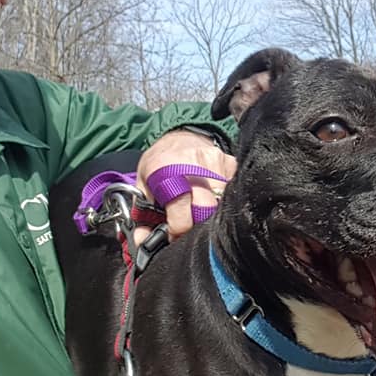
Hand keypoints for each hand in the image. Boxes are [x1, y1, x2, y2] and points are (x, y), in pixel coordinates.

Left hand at [135, 129, 236, 243]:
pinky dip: (224, 198)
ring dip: (212, 211)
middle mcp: (192, 163)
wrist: (178, 134)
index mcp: (165, 170)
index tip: (174, 233)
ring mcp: (214, 161)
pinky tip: (212, 194)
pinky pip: (232, 190)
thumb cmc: (160, 163)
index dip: (179, 229)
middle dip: (198, 222)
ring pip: (222, 202)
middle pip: (206, 209)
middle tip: (189, 222)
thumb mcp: (143, 185)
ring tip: (199, 208)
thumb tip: (143, 242)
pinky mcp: (229, 162)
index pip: (182, 213)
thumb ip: (142, 215)